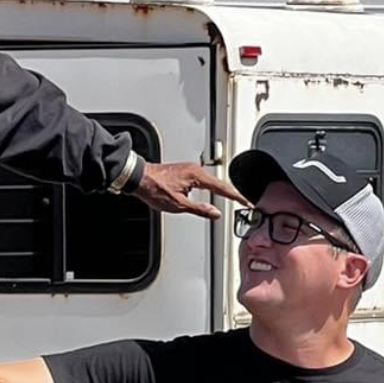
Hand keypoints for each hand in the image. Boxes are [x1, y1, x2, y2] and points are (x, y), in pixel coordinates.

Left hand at [133, 161, 247, 220]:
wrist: (138, 177)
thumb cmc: (154, 188)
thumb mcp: (178, 204)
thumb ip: (199, 209)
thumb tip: (215, 213)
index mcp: (197, 176)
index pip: (223, 188)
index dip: (236, 196)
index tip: (246, 202)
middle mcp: (195, 169)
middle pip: (219, 183)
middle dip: (231, 193)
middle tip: (243, 201)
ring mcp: (189, 169)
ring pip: (210, 181)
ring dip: (220, 189)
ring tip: (231, 198)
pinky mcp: (183, 171)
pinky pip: (202, 179)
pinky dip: (209, 187)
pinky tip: (210, 192)